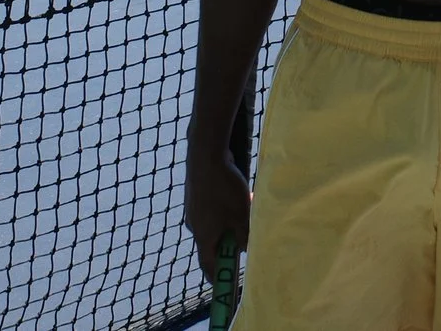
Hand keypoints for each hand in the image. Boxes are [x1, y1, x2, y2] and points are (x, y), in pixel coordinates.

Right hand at [183, 140, 251, 269]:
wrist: (205, 154)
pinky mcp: (196, 195)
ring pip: (214, 224)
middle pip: (211, 243)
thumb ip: (243, 236)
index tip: (222, 286)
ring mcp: (193, 209)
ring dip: (230, 224)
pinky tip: (239, 196)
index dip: (216, 276)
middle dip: (228, 246)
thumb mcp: (241, 216)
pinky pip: (212, 210)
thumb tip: (243, 249)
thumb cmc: (225, 188)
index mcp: (203, 236)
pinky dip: (225, 210)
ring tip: (247, 213)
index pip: (207, 264)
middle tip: (242, 247)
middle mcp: (194, 225)